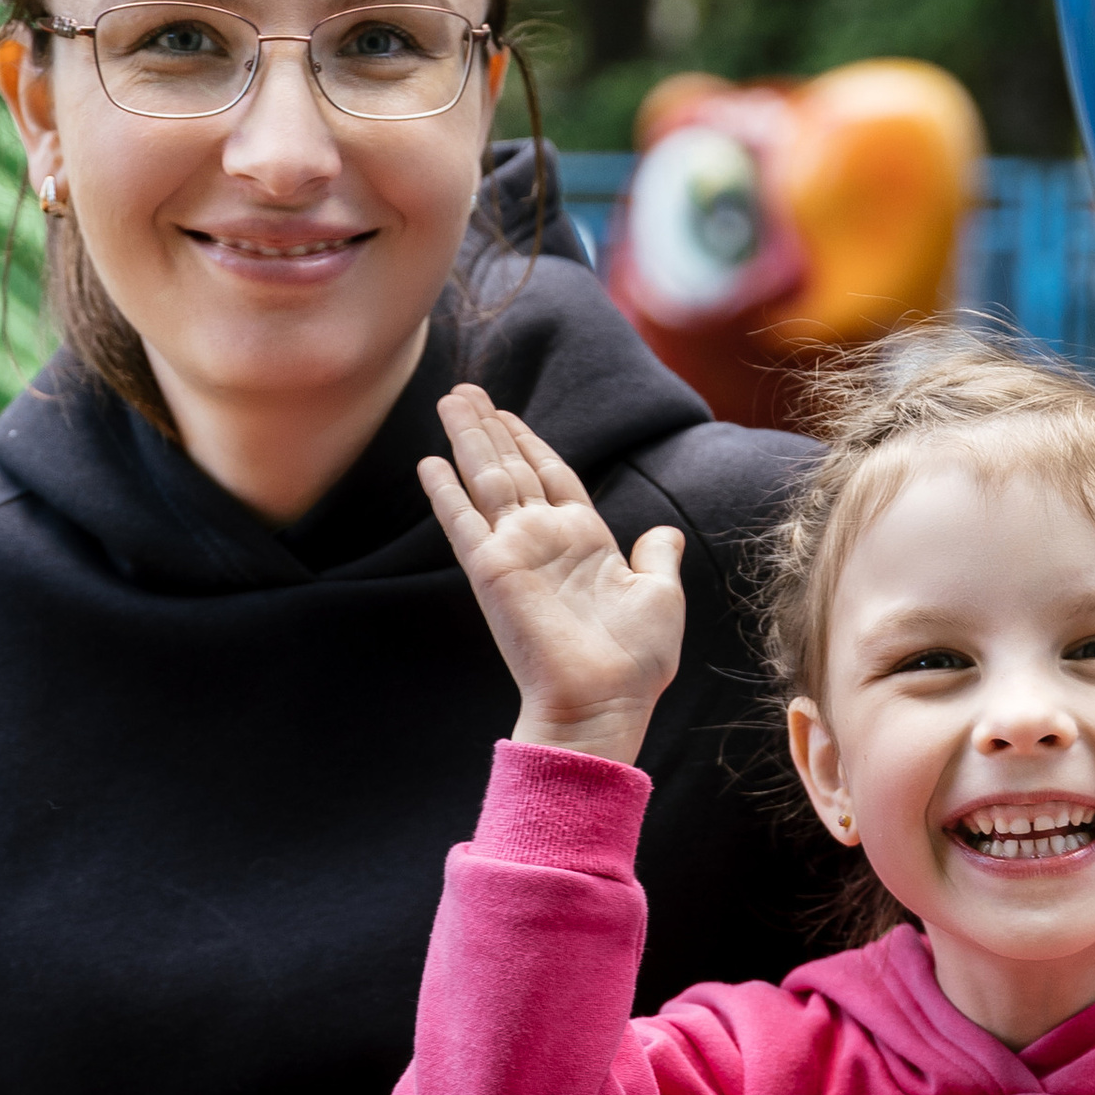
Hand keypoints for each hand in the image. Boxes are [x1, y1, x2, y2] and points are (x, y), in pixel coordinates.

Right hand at [419, 384, 684, 758]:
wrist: (605, 703)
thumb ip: (657, 557)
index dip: (530, 442)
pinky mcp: (491, 571)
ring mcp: (515, 553)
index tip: (508, 414)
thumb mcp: (661, 596)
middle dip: (489, 427)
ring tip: (450, 398)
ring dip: (469, 438)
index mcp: (585, 541)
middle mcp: (545, 540)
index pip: (551, 475)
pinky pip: (462, 521)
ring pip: (487, 479)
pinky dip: (445, 491)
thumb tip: (665, 533)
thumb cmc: (636, 662)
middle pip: (512, 467)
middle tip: (465, 390)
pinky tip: (429, 461)